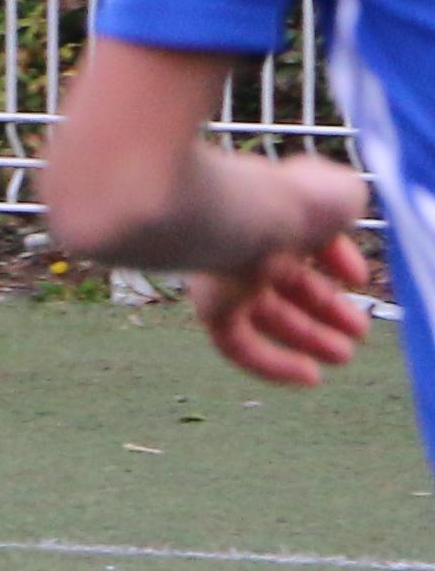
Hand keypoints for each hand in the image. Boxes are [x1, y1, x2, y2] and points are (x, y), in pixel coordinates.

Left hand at [194, 180, 379, 388]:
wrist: (240, 213)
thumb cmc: (293, 200)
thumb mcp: (337, 193)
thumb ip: (343, 201)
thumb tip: (342, 210)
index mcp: (275, 211)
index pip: (303, 241)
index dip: (335, 259)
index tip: (359, 280)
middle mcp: (247, 243)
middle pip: (284, 284)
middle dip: (325, 309)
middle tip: (359, 331)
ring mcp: (225, 275)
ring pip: (265, 315)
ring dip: (307, 338)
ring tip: (344, 355)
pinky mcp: (211, 307)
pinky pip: (237, 344)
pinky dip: (273, 364)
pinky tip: (309, 377)